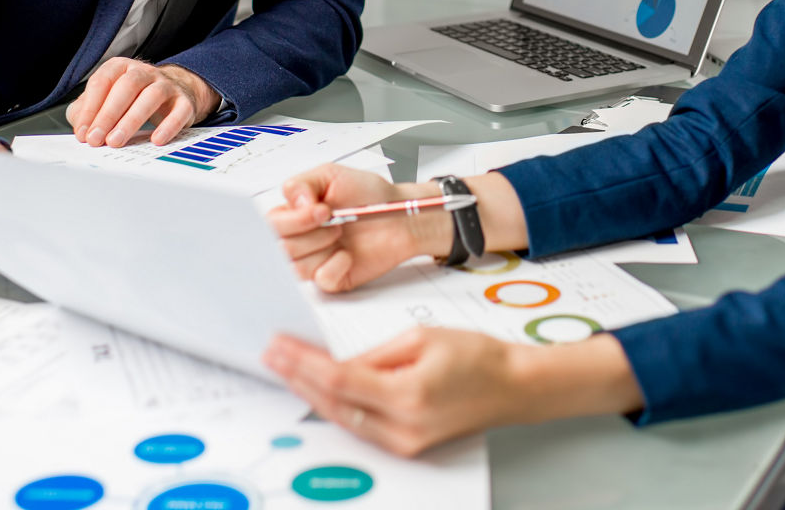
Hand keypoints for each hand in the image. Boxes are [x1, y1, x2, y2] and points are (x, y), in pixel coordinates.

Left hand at [65, 58, 218, 147]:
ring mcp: (167, 85)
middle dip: (108, 114)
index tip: (83, 132)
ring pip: (151, 96)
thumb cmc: (133, 98)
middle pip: (127, 86)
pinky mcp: (185, 102)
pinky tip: (156, 139)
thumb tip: (81, 126)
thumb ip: (87, 109)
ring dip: (132, 120)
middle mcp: (144, 72)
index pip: (102, 82)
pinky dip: (168, 126)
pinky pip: (179, 111)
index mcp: (121, 68)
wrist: (176, 92)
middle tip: (96, 139)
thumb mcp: (106, 99)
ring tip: (116, 141)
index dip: (90, 108)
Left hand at [264, 328, 529, 456]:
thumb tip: (337, 363)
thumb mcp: (423, 338)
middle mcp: (403, 428)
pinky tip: (318, 390)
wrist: (512, 387)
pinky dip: (336, 406)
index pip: (339, 380)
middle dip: (298, 378)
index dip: (303, 364)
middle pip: (334, 405)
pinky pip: (360, 427)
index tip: (280, 346)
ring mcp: (404, 443)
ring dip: (311, 394)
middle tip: (272, 355)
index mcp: (408, 396)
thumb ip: (375, 354)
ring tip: (286, 370)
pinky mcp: (407, 446)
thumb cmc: (477, 357)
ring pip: (343, 419)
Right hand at [269, 165, 448, 291]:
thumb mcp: (332, 175)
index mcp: (293, 215)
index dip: (294, 221)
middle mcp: (300, 239)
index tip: (322, 209)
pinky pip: (321, 280)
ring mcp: (314, 260)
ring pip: (296, 267)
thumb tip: (292, 202)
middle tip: (336, 221)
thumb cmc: (367, 194)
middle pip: (280, 248)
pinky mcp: (331, 278)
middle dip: (311, 233)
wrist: (399, 213)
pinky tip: (348, 255)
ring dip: (322, 247)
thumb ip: (303, 183)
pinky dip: (336, 266)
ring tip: (341, 234)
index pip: (269, 226)